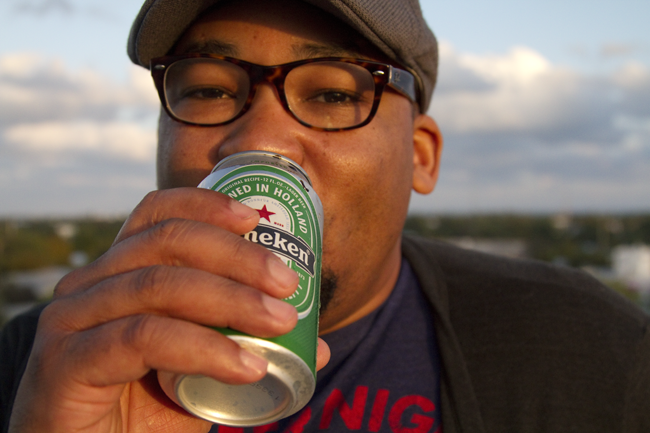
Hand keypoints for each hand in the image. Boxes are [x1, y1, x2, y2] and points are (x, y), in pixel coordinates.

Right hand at [9, 188, 329, 432]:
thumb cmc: (146, 409)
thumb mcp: (202, 366)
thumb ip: (245, 343)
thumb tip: (314, 341)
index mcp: (118, 273)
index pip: (157, 214)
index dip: (206, 205)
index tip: (256, 220)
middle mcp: (87, 285)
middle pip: (166, 242)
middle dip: (237, 257)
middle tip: (288, 285)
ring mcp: (70, 320)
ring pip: (160, 286)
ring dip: (232, 300)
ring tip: (281, 324)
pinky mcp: (65, 362)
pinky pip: (143, 338)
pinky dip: (204, 348)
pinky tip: (246, 366)